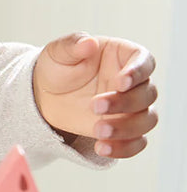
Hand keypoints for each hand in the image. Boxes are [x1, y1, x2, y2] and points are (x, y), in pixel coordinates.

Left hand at [32, 33, 157, 157]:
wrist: (44, 94)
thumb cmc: (57, 67)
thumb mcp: (58, 53)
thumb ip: (73, 45)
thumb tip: (88, 42)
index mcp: (122, 56)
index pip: (145, 61)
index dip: (138, 72)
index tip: (121, 82)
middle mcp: (133, 83)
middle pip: (147, 94)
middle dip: (125, 103)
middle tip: (95, 106)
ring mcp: (130, 107)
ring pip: (147, 120)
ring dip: (126, 128)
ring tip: (98, 130)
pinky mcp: (122, 129)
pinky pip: (136, 142)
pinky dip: (124, 148)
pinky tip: (102, 148)